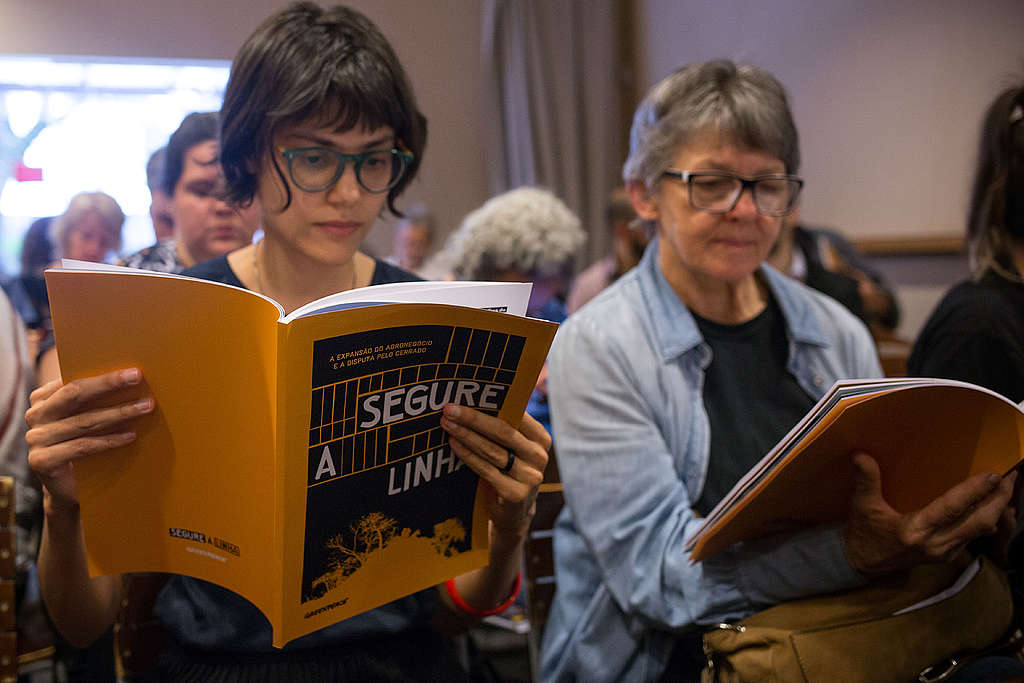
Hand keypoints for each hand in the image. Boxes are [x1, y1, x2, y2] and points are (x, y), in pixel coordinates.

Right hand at [26, 368, 153, 511]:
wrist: (68, 488)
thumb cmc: (83, 446)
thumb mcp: (85, 418)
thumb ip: (94, 400)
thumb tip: (130, 377)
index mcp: (43, 399)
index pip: (73, 380)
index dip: (104, 376)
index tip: (134, 372)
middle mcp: (35, 416)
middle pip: (74, 394)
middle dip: (108, 384)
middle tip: (137, 377)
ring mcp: (35, 439)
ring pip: (83, 421)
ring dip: (118, 413)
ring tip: (145, 407)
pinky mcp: (41, 461)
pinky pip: (82, 446)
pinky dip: (110, 440)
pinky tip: (131, 436)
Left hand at [440, 404, 549, 536]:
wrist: (514, 512)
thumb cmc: (509, 470)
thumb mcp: (514, 449)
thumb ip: (505, 428)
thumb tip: (473, 399)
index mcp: (541, 438)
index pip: (517, 415)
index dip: (492, 404)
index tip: (466, 395)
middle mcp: (539, 456)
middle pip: (503, 432)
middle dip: (473, 418)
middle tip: (449, 409)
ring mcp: (529, 477)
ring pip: (492, 451)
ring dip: (466, 435)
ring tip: (447, 424)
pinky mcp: (515, 494)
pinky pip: (486, 470)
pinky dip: (468, 456)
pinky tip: (453, 444)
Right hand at [843, 452, 1015, 574]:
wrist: (862, 564)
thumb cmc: (864, 533)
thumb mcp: (862, 505)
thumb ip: (865, 480)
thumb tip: (860, 454)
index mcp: (915, 530)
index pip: (952, 508)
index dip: (975, 491)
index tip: (993, 475)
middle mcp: (936, 544)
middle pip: (980, 522)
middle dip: (999, 500)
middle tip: (1011, 478)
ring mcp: (945, 552)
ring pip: (982, 531)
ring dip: (998, 510)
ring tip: (1007, 489)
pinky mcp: (948, 554)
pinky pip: (977, 536)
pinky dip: (989, 520)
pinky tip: (994, 507)